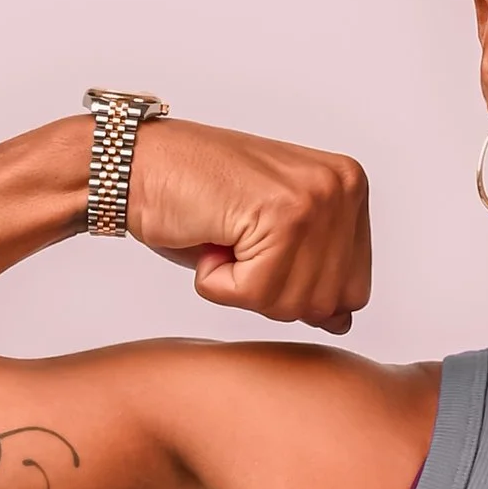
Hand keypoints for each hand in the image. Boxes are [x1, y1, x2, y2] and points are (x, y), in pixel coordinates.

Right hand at [127, 119, 372, 329]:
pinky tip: (210, 235)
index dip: (297, 290)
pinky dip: (218, 283)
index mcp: (350, 189)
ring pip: (291, 303)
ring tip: (223, 235)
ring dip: (241, 286)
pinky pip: (256, 293)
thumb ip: (315, 277)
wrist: (134, 165)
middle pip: (326, 304)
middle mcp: (342, 187)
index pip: (354, 290)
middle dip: (271, 292)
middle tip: (237, 242)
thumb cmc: (195, 201)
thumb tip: (343, 323)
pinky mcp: (281, 213)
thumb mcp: (271, 245)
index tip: (260, 248)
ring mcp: (315, 197)